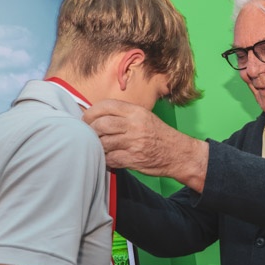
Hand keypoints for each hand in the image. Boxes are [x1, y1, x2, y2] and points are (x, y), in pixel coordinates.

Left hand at [84, 99, 207, 190]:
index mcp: (136, 111)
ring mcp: (134, 143)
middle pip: (101, 124)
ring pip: (103, 142)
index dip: (91, 112)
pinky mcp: (133, 159)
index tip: (86, 119)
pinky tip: (108, 158)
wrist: (179, 154)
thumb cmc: (158, 135)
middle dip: (90, 130)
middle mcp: (135, 125)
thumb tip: (96, 116)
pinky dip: (105, 159)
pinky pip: (110, 158)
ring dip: (97, 146)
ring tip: (99, 147)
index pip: (106, 106)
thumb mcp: (144, 117)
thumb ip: (122, 115)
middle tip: (88, 135)